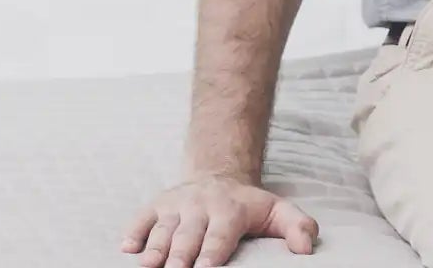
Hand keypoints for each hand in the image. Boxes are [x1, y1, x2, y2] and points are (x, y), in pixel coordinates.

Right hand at [123, 174, 318, 267]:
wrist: (218, 175)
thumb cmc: (248, 205)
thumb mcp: (279, 211)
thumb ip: (298, 227)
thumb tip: (306, 250)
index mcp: (230, 210)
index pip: (220, 234)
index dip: (212, 252)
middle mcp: (200, 206)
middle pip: (188, 235)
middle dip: (179, 256)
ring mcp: (177, 205)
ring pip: (163, 229)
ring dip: (155, 249)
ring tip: (148, 267)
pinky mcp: (158, 205)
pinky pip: (142, 218)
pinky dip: (133, 232)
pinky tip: (127, 248)